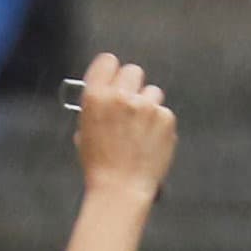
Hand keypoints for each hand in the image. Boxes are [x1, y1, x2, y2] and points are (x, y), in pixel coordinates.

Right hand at [74, 52, 177, 201]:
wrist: (121, 188)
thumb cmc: (100, 166)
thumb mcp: (84, 130)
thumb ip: (96, 106)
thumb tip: (106, 95)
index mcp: (96, 97)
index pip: (107, 61)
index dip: (111, 71)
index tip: (113, 78)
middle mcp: (122, 96)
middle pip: (133, 70)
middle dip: (132, 86)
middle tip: (130, 106)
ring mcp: (146, 106)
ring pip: (152, 91)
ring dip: (148, 105)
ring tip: (140, 130)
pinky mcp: (166, 118)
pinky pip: (164, 112)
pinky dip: (159, 124)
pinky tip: (150, 141)